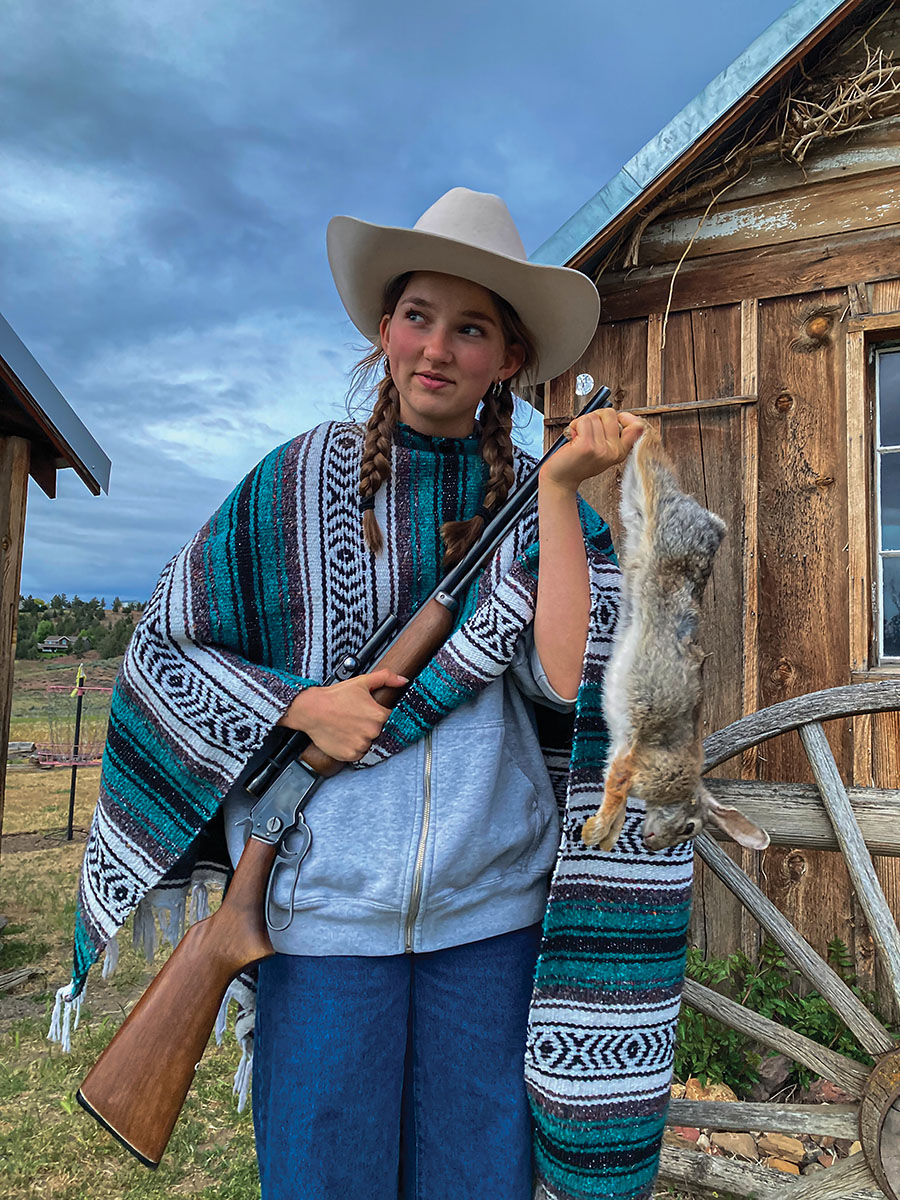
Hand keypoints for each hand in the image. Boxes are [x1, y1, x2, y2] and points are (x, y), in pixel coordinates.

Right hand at [277, 668, 408, 760]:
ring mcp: (361, 745)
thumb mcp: (361, 682)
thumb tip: (403, 680)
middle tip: (356, 718)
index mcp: (379, 715)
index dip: (379, 715)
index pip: (389, 719)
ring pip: (369, 743)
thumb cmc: (335, 696)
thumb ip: (385, 678)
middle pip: (380, 732)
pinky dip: (353, 747)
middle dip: (370, 726)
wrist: (311, 709)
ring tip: (349, 727)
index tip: (368, 713)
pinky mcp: (350, 755)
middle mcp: (373, 732)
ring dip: (362, 738)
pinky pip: (358, 753)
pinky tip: (344, 736)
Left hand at [539, 409, 644, 493]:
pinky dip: (574, 425)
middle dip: (596, 416)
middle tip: (588, 430)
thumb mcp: (602, 452)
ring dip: (582, 422)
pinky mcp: (587, 446)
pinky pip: (582, 421)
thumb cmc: (577, 463)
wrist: (560, 479)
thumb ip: (612, 436)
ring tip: (579, 436)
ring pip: (594, 416)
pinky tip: (573, 436)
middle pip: (610, 413)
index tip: (616, 419)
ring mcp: (601, 449)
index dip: (626, 416)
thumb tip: (618, 415)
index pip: (637, 426)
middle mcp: (613, 451)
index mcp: (620, 452)